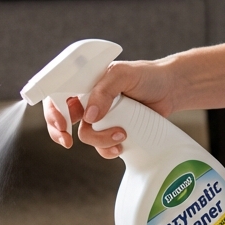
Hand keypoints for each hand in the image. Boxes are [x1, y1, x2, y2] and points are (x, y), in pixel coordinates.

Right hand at [44, 58, 181, 158]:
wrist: (171, 90)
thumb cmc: (147, 75)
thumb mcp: (123, 74)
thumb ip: (104, 90)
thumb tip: (89, 115)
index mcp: (85, 82)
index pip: (57, 94)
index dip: (53, 111)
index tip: (62, 125)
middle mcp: (89, 99)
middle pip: (62, 118)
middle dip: (60, 132)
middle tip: (68, 141)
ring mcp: (101, 117)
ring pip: (85, 135)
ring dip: (99, 140)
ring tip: (121, 134)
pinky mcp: (112, 131)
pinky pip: (101, 146)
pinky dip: (108, 149)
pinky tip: (122, 144)